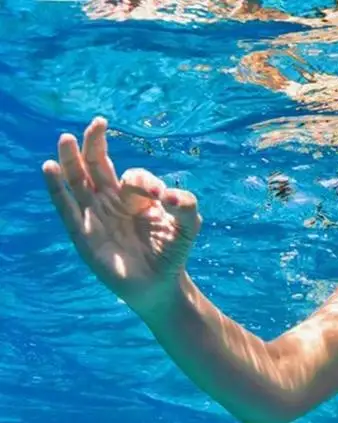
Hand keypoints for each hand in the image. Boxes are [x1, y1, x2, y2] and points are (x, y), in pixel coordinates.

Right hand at [42, 117, 201, 308]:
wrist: (161, 286)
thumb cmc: (172, 253)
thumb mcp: (188, 227)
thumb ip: (187, 207)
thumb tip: (171, 195)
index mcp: (135, 197)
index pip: (133, 177)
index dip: (144, 181)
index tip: (162, 196)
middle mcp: (111, 201)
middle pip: (97, 164)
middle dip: (95, 143)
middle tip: (99, 123)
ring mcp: (95, 215)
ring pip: (78, 180)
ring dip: (71, 159)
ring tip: (66, 138)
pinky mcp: (83, 234)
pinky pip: (66, 208)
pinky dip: (57, 188)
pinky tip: (50, 168)